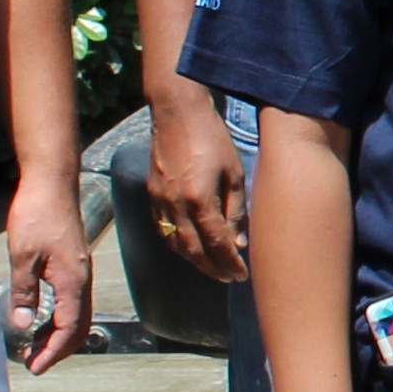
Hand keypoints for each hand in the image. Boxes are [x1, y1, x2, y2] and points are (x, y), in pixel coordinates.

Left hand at [3, 171, 96, 373]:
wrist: (52, 182)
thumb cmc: (38, 214)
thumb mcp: (23, 255)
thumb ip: (24, 292)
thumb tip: (22, 324)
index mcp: (72, 282)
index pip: (68, 329)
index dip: (52, 352)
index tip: (34, 367)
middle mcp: (81, 280)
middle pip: (78, 326)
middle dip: (58, 349)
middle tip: (33, 362)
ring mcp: (80, 272)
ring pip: (76, 314)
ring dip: (59, 334)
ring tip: (34, 345)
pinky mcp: (74, 263)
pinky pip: (72, 300)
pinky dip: (59, 317)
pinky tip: (41, 316)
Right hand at [144, 91, 247, 286]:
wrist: (177, 114)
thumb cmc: (212, 138)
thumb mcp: (234, 172)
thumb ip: (236, 210)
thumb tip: (238, 242)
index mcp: (200, 199)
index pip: (216, 243)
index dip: (229, 262)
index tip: (241, 274)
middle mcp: (175, 205)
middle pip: (193, 251)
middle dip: (212, 268)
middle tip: (228, 278)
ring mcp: (159, 201)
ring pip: (175, 243)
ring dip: (194, 260)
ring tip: (212, 267)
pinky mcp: (151, 194)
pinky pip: (163, 229)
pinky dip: (177, 244)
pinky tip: (190, 247)